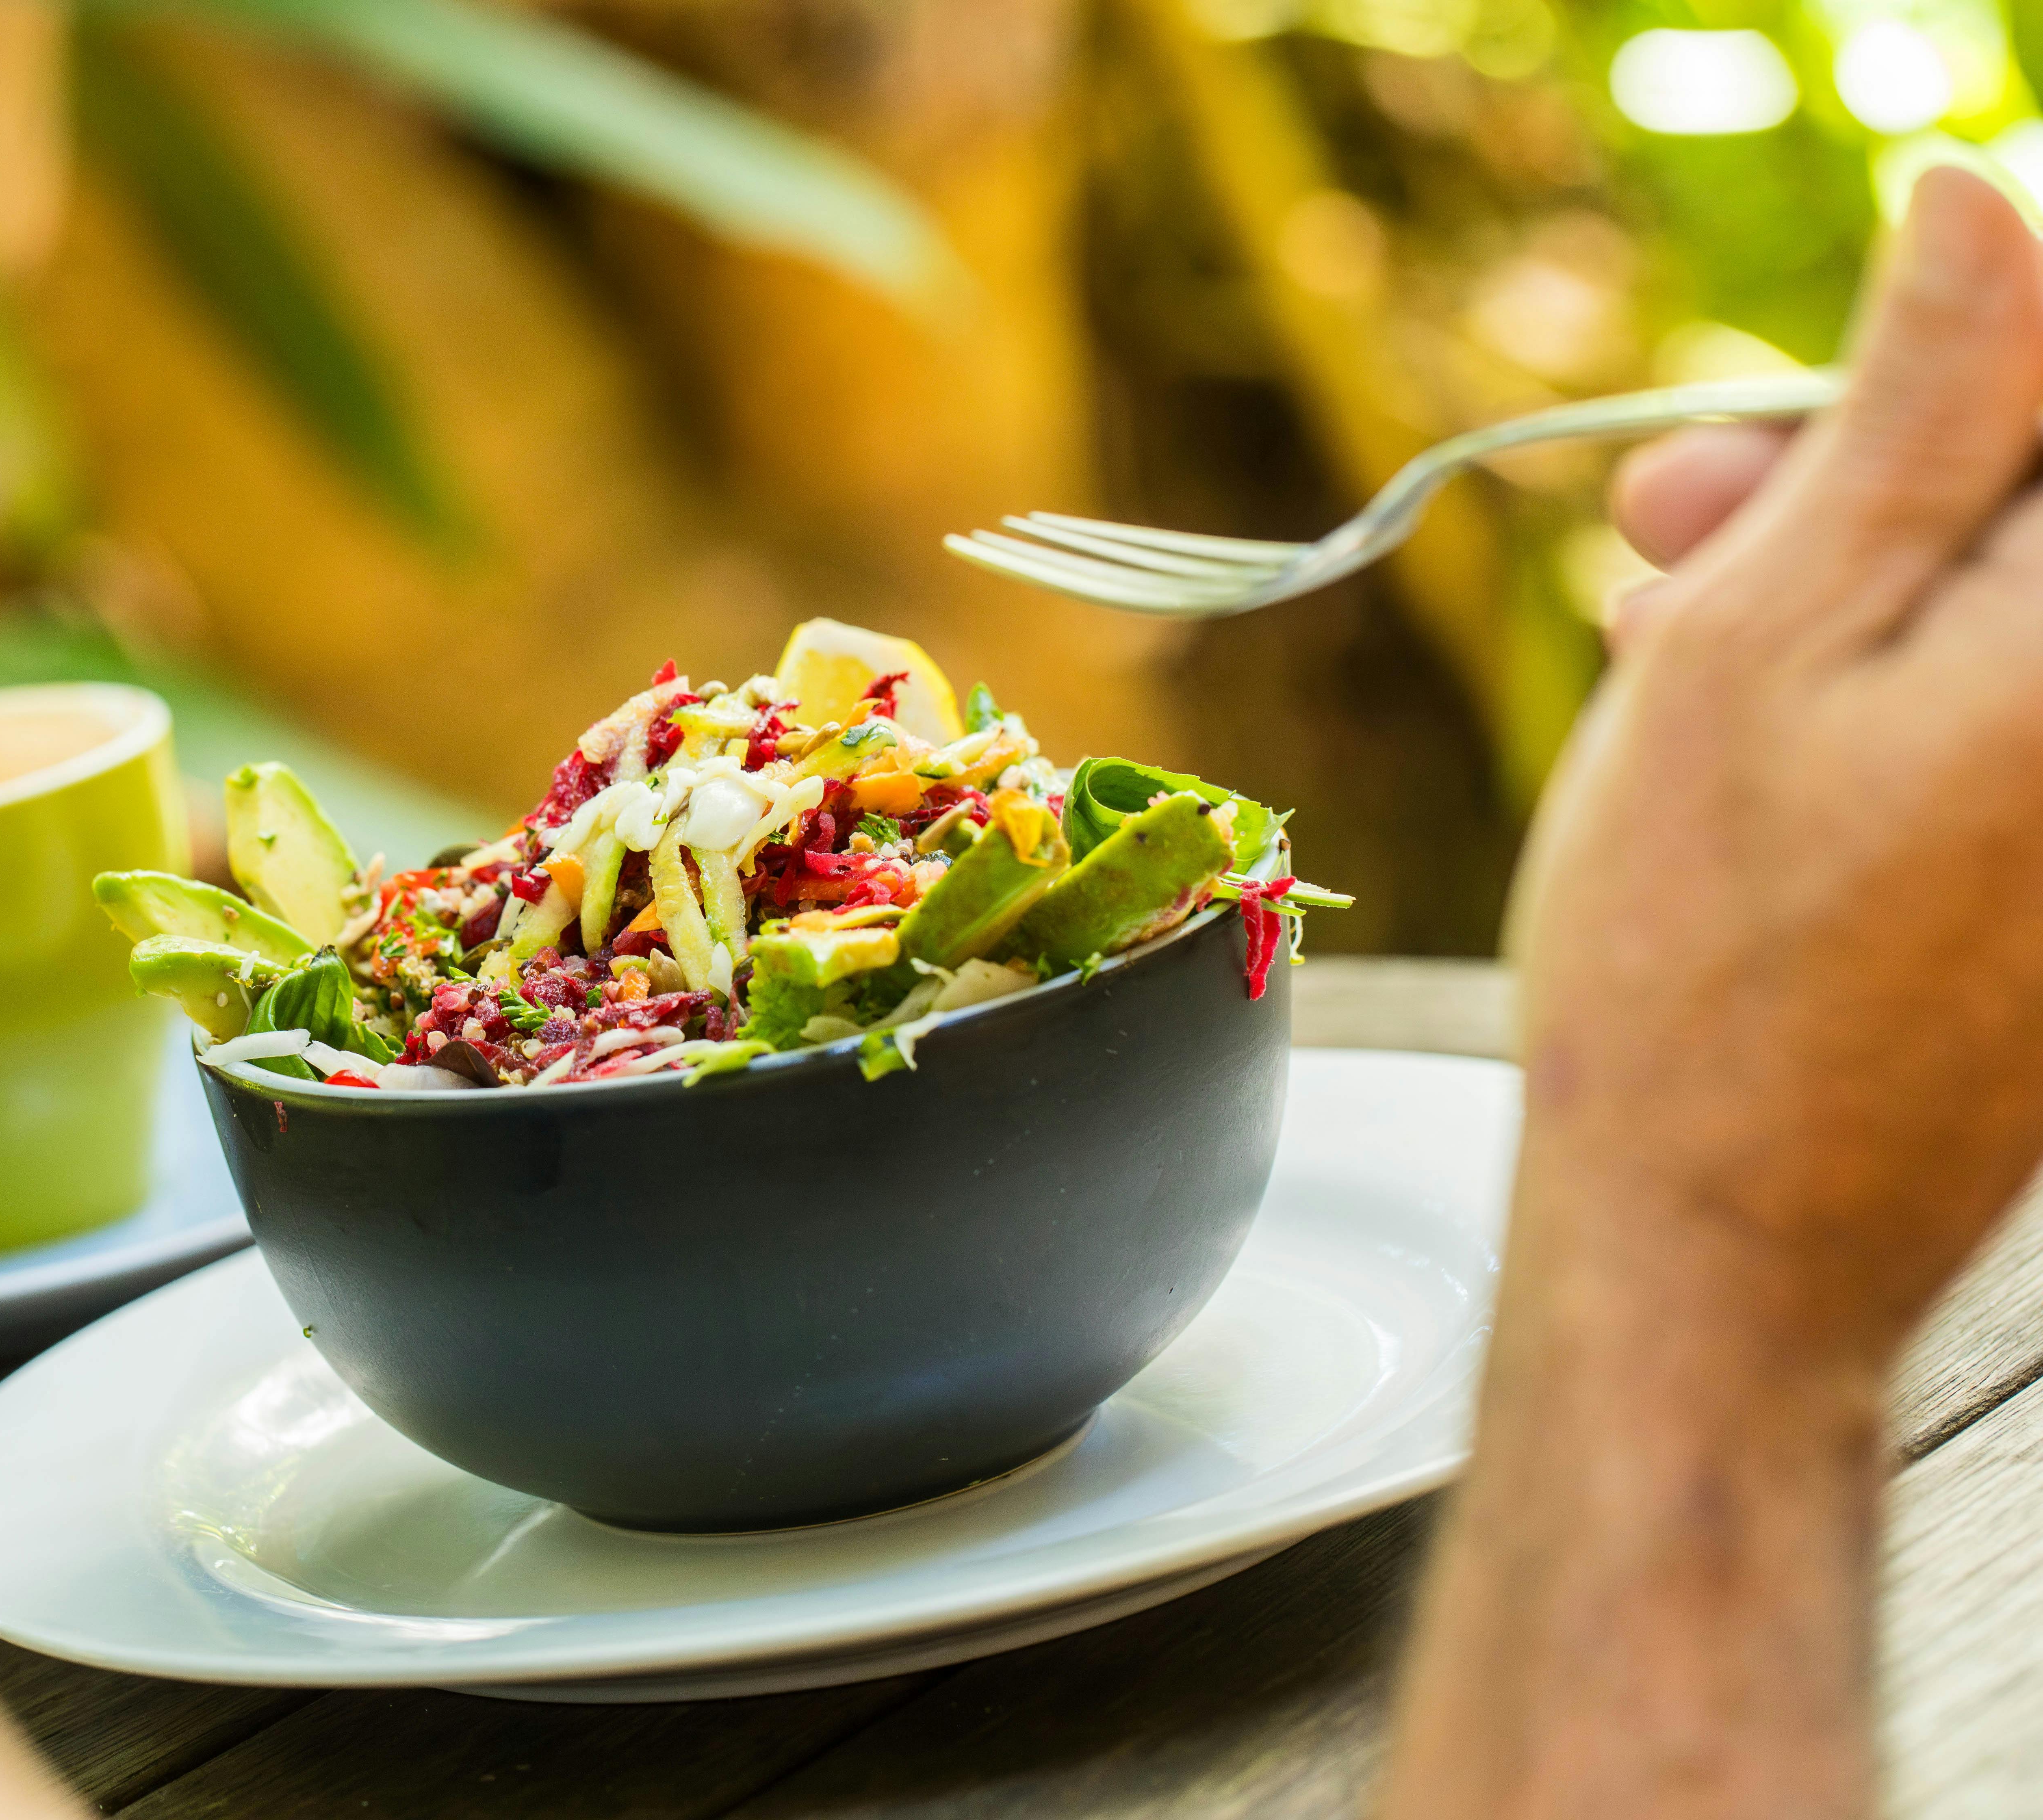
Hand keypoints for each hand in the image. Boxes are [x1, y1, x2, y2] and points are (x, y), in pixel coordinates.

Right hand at [1515, 166, 2042, 1361]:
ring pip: (2011, 621)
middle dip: (1873, 474)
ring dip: (1866, 587)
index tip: (1780, 427)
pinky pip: (2008, 731)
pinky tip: (1771, 742)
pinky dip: (1908, 698)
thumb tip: (1988, 198)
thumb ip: (1913, 405)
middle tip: (1676, 526)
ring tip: (1682, 652)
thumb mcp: (1762, 639)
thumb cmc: (1700, 968)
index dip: (1942, 354)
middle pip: (2039, 513)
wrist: (1723, 1246)